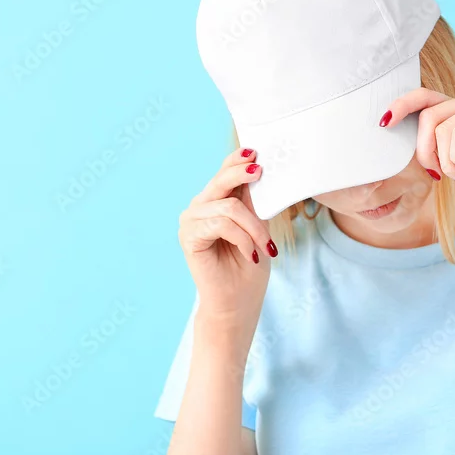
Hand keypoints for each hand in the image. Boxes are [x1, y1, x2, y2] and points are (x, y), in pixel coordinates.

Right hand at [178, 147, 274, 352]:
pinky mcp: (188, 237)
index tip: (256, 152)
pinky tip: (252, 255)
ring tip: (266, 247)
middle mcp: (199, 207)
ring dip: (254, 228)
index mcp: (215, 202)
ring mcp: (190, 221)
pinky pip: (222, 225)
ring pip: (229, 208)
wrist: (237, 302)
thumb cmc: (249, 265)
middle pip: (221, 181)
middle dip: (244, 175)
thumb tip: (259, 168)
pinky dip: (243, 239)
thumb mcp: (258, 225)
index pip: (224, 172)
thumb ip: (253, 200)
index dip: (237, 159)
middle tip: (261, 171)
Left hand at [381, 91, 454, 229]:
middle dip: (424, 151)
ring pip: (440, 126)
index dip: (402, 106)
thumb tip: (397, 131)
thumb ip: (434, 144)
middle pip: (427, 114)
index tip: (383, 123)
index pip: (425, 98)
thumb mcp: (452, 163)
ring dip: (445, 161)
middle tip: (438, 176)